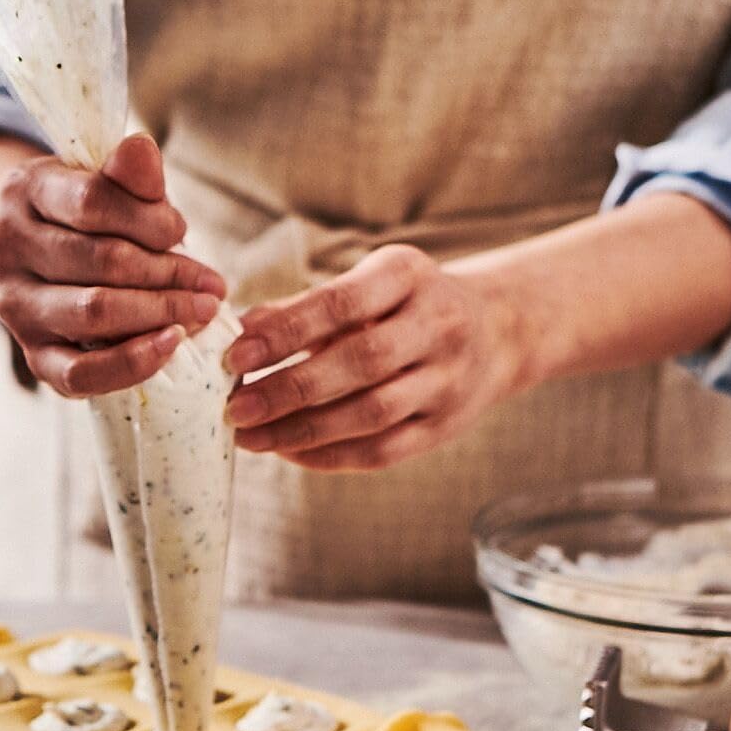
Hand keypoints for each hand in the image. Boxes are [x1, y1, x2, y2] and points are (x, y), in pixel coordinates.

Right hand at [0, 134, 226, 397]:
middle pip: (100, 261)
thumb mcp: (105, 183)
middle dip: (167, 273)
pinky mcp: (31, 357)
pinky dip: (133, 361)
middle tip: (211, 284)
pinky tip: (172, 344)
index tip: (181, 231)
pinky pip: (82, 373)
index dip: (148, 219)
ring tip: (202, 310)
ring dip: (161, 312)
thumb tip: (141, 149)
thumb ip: (129, 175)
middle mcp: (7, 250)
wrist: (41, 260)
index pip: (91, 202)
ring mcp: (15, 308)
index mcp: (23, 192)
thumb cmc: (87, 218)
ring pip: (94, 313)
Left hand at [224, 246, 532, 471]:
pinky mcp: (445, 426)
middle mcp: (438, 324)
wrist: (495, 332)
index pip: (342, 304)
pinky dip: (329, 455)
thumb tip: (242, 330)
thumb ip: (304, 308)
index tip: (236, 356)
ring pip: (372, 413)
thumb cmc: (402, 306)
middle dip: (291, 389)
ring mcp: (448, 379)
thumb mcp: (364, 285)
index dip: (286, 333)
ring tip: (250, 437)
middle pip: (361, 363)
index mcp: (409, 275)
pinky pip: (382, 450)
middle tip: (236, 408)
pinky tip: (287, 451)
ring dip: (303, 430)